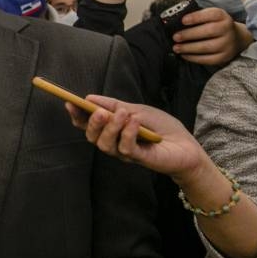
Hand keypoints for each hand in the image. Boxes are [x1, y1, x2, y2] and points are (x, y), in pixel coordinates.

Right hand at [66, 94, 211, 182]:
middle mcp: (114, 143)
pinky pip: (126, 148)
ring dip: (111, 127)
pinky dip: (128, 133)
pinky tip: (134, 122)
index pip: (88, 125)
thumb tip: (90, 98)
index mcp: (112, 130)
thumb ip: (115, 106)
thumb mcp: (137, 110)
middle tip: (99, 112)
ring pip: (106, 144)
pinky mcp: (139, 159)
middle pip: (92, 137)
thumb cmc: (162, 127)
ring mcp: (125, 153)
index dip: (77, 116)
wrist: (186, 145)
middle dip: (92, 123)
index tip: (70, 102)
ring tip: (121, 114)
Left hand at [172, 7, 253, 65]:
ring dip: (188, 48)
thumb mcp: (211, 16)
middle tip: (175, 37)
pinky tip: (184, 55)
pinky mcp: (223, 57)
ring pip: (206, 47)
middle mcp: (227, 29)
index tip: (183, 20)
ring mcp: (227, 44)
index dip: (197, 17)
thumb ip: (197, 16)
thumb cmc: (216, 25)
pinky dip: (193, 58)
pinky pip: (207, 59)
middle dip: (189, 34)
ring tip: (176, 47)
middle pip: (209, 31)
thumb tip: (176, 22)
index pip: (212, 14)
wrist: (236, 38)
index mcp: (223, 16)